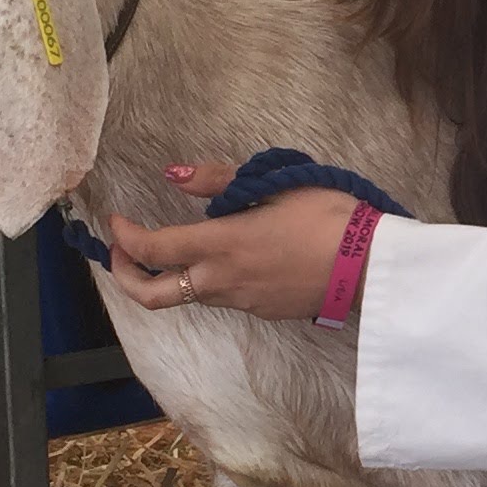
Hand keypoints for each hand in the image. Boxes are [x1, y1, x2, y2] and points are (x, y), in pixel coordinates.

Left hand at [102, 162, 359, 320]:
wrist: (370, 265)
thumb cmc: (327, 216)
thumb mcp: (275, 183)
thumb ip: (219, 181)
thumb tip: (174, 175)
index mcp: (221, 245)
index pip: (152, 250)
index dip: (125, 237)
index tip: (116, 222)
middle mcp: (222, 280)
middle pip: (153, 297)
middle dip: (126, 277)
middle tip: (122, 253)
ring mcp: (242, 301)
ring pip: (188, 296)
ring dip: (170, 277)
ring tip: (176, 248)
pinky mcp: (263, 311)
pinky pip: (223, 297)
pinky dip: (208, 280)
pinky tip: (229, 258)